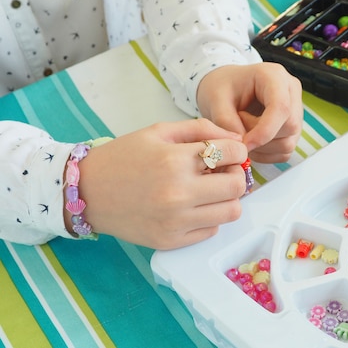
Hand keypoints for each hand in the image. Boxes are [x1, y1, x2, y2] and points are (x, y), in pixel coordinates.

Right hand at [72, 119, 248, 249]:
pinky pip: (211, 230)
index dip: (238, 151)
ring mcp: (175, 222)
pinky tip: (193, 206)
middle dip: (236, 174)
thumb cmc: (123, 157)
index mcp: (175, 160)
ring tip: (210, 190)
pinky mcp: (171, 241)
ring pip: (231, 212)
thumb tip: (236, 140)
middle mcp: (178, 194)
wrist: (87, 191)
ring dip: (227, 199)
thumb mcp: (160, 131)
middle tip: (222, 171)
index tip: (230, 153)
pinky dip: (209, 217)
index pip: (233, 155)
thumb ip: (201, 129)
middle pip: (238, 186)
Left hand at [196, 62, 302, 162]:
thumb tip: (242, 144)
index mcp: (275, 77)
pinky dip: (266, 154)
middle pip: (289, 126)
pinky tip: (251, 141)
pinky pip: (285, 151)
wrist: (226, 88)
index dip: (264, 131)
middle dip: (261, 138)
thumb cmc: (222, 87)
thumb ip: (226, 122)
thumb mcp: (216, 99)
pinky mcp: (292, 129)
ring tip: (243, 132)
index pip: (281, 107)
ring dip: (262, 147)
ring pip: (288, 142)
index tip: (244, 143)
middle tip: (238, 129)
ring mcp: (295, 111)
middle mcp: (290, 92)